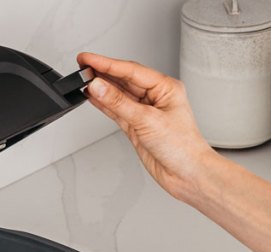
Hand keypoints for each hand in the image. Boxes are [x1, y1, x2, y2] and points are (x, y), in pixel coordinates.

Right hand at [77, 52, 218, 200]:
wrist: (188, 175)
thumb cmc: (183, 148)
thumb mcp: (148, 120)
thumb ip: (120, 103)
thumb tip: (99, 87)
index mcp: (166, 88)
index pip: (131, 70)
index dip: (107, 64)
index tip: (88, 59)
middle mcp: (156, 98)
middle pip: (124, 80)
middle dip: (103, 73)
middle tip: (82, 67)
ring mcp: (146, 113)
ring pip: (119, 95)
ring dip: (101, 89)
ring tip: (83, 80)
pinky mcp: (138, 128)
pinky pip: (117, 111)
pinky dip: (104, 105)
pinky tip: (93, 98)